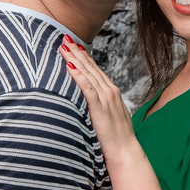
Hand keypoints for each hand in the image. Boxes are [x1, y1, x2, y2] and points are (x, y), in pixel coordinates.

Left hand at [59, 38, 138, 163]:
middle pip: (90, 67)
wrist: (126, 151)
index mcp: (111, 93)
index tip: (74, 45)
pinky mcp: (100, 107)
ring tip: (63, 46)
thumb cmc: (117, 139)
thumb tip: (89, 105)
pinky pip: (87, 87)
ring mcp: (106, 98)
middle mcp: (110, 91)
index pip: (96, 70)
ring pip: (88, 73)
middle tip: (65, 38)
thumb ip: (100, 107)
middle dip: (77, 52)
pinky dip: (78, 75)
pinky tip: (69, 66)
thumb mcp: (109, 118)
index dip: (84, 57)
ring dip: (75, 58)